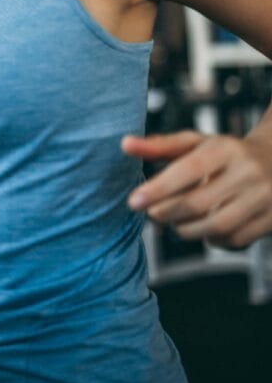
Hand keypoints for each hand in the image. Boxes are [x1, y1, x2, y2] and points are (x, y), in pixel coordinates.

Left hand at [123, 131, 271, 247]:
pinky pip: (234, 240)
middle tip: (152, 213)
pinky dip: (211, 239)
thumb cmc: (224, 153)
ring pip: (215, 226)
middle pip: (198, 203)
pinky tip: (203, 228)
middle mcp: (248, 172)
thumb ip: (159, 146)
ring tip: (175, 222)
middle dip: (166, 213)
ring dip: (186, 229)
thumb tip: (124, 144)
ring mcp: (264, 198)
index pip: (187, 170)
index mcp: (225, 149)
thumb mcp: (196, 143)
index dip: (158, 188)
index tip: (133, 201)